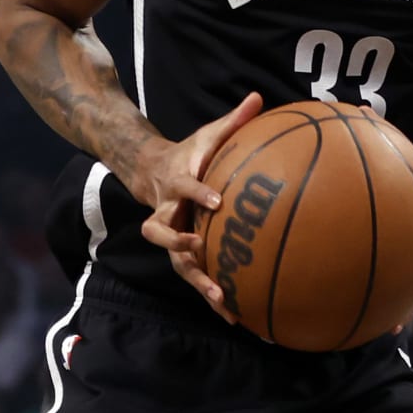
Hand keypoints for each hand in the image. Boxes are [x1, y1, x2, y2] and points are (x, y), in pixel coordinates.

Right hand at [133, 92, 262, 323]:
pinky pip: (194, 275)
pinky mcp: (181, 252)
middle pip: (161, 233)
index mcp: (177, 182)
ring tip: (221, 301)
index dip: (197, 193)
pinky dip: (212, 296)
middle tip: (200, 252)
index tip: (216, 202)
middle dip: (178, 245)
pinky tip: (236, 316)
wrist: (153, 171)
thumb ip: (233, 120)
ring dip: (197, 282)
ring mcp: (171, 235)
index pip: (185, 187)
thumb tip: (259, 97)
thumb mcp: (208, 133)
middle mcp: (167, 212)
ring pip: (175, 262)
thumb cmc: (191, 151)